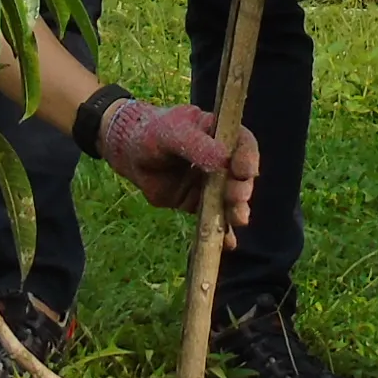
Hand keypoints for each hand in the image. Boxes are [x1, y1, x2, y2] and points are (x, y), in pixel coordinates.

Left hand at [96, 95, 258, 227]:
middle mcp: (219, 160)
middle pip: (239, 176)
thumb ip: (196, 145)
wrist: (128, 154)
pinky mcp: (196, 203)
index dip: (248, 157)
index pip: (242, 144)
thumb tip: (223, 160)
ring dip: (236, 211)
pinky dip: (221, 233)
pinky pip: (213, 218)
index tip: (245, 171)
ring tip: (237, 219)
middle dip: (241, 188)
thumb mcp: (172, 132)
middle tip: (237, 198)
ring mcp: (209, 184)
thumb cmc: (151, 133)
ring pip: (229, 200)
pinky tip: (227, 244)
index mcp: (218, 134)